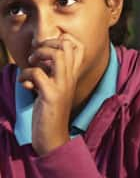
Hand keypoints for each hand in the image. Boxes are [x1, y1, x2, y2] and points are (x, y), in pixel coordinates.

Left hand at [20, 35, 84, 155]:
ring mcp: (62, 86)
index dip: (61, 40)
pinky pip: (37, 74)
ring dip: (39, 55)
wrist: (53, 137)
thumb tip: (38, 57)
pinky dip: (25, 76)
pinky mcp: (51, 95)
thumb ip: (50, 72)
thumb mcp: (52, 88)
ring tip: (32, 64)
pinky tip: (24, 85)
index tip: (46, 50)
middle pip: (67, 46)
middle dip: (47, 44)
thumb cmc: (49, 112)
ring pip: (57, 56)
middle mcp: (70, 79)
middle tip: (36, 56)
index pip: (78, 47)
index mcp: (72, 76)